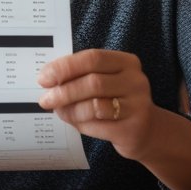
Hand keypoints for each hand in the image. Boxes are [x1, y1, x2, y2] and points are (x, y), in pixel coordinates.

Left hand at [37, 49, 158, 159]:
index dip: (65, 67)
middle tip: (45, 100)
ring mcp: (138, 105)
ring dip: (70, 110)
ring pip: (93, 106)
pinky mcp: (133, 129)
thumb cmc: (116, 101)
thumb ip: (80, 77)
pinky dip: (81, 124)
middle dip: (63, 91)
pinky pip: (98, 125)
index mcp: (126, 62)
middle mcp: (136, 80)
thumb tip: (48, 81)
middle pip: (92, 82)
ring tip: (60, 112)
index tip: (44, 78)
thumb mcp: (104, 82)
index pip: (92, 58)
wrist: (145, 131)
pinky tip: (77, 123)